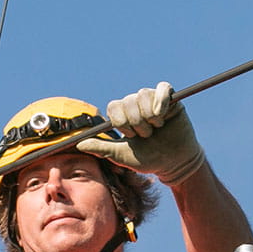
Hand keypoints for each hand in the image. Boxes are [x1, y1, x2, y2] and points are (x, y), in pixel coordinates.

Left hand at [76, 82, 206, 187]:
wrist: (173, 163)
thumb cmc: (147, 159)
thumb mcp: (121, 156)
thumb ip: (102, 149)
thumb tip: (79, 144)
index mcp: (123, 115)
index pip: (114, 106)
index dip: (121, 121)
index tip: (131, 136)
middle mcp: (136, 104)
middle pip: (129, 100)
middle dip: (137, 123)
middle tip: (146, 135)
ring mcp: (153, 100)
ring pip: (143, 94)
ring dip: (149, 116)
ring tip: (156, 128)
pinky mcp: (171, 99)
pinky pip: (163, 88)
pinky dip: (161, 100)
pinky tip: (163, 115)